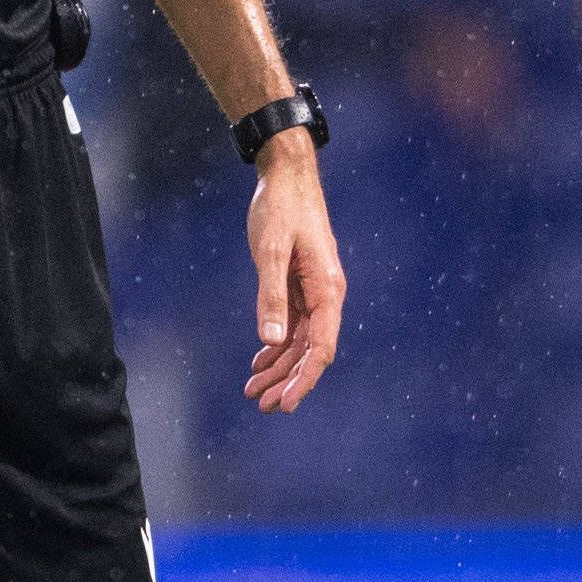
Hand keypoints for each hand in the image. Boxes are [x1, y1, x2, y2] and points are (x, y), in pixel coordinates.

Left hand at [242, 134, 344, 411]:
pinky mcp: (299, 284)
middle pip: (311, 351)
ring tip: (254, 391)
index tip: (286, 404)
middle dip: (288, 381)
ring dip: (279, 368)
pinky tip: (259, 362)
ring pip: (300, 342)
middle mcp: (326, 295)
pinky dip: (276, 346)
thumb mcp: (272, 250)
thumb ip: (272, 295)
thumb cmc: (282, 208)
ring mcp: (313, 291)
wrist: (286, 175)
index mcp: (328, 289)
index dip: (304, 380)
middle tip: (262, 406)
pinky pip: (292, 325)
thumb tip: (273, 341)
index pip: (321, 348)